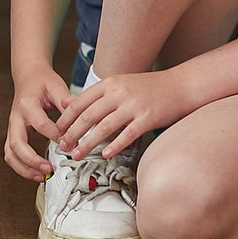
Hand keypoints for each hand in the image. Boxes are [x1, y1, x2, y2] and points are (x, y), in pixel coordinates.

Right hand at [3, 61, 72, 181]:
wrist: (28, 76)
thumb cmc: (42, 81)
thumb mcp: (57, 86)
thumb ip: (66, 103)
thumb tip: (79, 119)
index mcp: (27, 104)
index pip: (40, 124)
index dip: (56, 136)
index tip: (71, 143)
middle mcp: (16, 117)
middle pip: (16, 143)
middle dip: (32, 160)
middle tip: (49, 168)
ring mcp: (12, 127)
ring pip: (10, 153)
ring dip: (24, 168)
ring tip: (42, 177)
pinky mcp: (14, 134)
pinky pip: (12, 155)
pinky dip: (21, 167)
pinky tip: (36, 173)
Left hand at [54, 67, 183, 160]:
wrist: (180, 85)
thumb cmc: (151, 87)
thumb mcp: (121, 84)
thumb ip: (98, 95)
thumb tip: (71, 104)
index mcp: (110, 83)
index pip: (80, 101)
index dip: (66, 118)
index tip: (57, 131)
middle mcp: (119, 93)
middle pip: (88, 115)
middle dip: (72, 133)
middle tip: (62, 146)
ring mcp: (133, 105)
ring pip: (103, 127)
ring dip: (88, 143)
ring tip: (77, 155)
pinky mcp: (147, 118)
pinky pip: (127, 135)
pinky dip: (115, 146)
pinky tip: (106, 155)